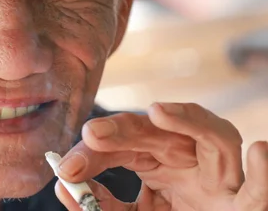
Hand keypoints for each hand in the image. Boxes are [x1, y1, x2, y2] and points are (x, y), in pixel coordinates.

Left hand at [55, 103, 267, 210]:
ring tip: (157, 112)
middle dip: (125, 130)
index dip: (93, 153)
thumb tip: (65, 187)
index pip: (123, 145)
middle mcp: (188, 163)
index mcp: (157, 162)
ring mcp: (219, 180)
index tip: (66, 167)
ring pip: (213, 139)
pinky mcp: (243, 205)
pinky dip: (263, 176)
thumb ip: (99, 204)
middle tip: (93, 133)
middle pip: (159, 134)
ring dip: (189, 120)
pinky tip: (260, 152)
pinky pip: (255, 192)